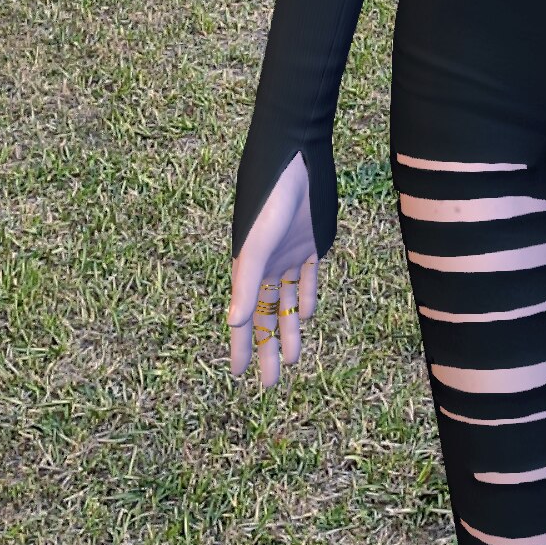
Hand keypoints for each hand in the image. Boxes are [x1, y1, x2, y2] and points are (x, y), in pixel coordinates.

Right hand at [228, 148, 319, 388]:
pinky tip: (306, 315)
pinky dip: (307, 298)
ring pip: (288, 303)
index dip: (242, 345)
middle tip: (269, 383)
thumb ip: (247, 280)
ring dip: (289, 330)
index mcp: (249, 269)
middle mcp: (267, 266)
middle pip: (267, 317)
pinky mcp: (311, 244)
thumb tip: (235, 321)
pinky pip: (307, 279)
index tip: (237, 374)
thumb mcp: (258, 242)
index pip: (245, 317)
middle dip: (267, 349)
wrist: (296, 160)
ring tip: (293, 359)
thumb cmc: (270, 198)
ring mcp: (288, 255)